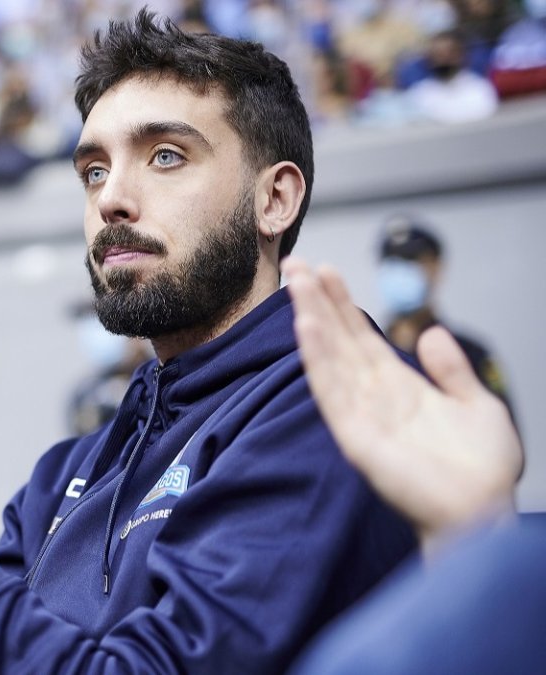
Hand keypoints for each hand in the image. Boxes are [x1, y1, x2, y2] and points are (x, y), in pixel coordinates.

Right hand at [283, 257, 521, 549]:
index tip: (324, 270)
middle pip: (337, 339)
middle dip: (316, 301)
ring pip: (328, 356)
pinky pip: (330, 390)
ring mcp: (360, 413)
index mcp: (399, 386)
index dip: (342, 303)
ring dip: (310, 319)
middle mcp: (373, 395)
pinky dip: (317, 357)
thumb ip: (451, 370)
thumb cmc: (482, 469)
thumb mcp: (476, 405)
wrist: (482, 511)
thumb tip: (428, 333)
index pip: (361, 337)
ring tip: (296, 283)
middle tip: (294, 264)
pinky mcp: (355, 434)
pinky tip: (307, 327)